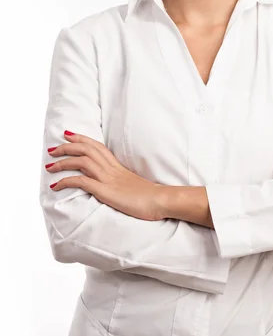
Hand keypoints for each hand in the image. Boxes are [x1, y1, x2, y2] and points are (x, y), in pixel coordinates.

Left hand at [45, 130, 164, 220]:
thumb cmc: (151, 196)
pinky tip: (56, 185)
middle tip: (52, 148)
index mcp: (118, 165)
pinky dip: (66, 181)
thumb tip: (116, 184)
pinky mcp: (105, 191)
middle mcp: (111, 168)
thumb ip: (122, 181)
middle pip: (86, 150)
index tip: (68, 135)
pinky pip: (82, 181)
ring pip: (81, 162)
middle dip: (67, 147)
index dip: (81, 139)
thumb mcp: (134, 184)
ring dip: (63, 162)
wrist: (160, 200)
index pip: (97, 146)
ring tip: (50, 166)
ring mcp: (108, 179)